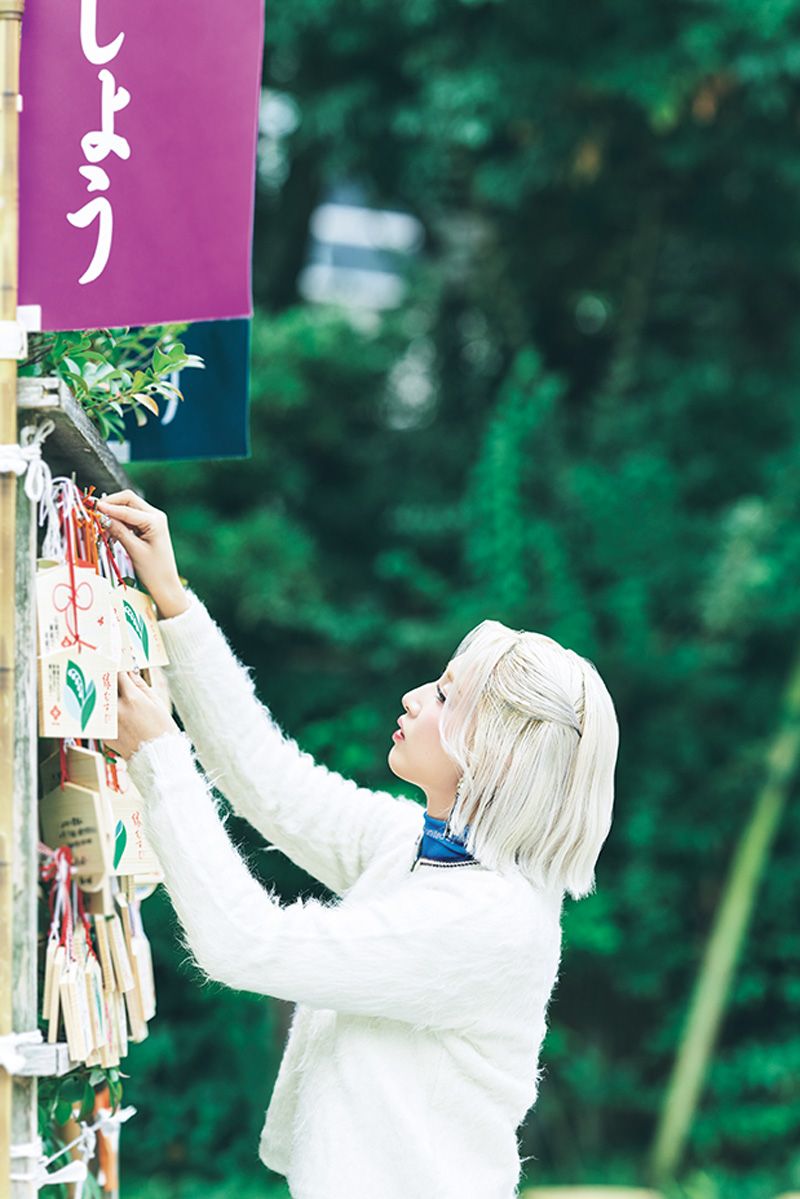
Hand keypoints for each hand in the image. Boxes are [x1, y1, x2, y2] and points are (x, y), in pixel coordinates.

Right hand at [94, 491, 189, 618]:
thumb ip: (118, 531)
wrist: (164, 584)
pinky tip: (109, 530)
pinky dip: (117, 521)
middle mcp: (155, 516)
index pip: (127, 508)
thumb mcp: (134, 550)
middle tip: (94, 511)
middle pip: (128, 500)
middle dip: (110, 504)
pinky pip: (128, 518)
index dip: (108, 507)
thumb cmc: (155, 571)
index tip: (92, 507)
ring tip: (100, 525)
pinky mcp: (146, 527)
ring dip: (113, 513)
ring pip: (127, 508)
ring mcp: (151, 520)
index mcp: (155, 520)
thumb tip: (102, 517)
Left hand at [105, 671, 178, 759]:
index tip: (117, 664)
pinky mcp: (106, 735)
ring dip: (103, 696)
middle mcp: (118, 709)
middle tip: (107, 675)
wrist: (158, 756)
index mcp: (132, 698)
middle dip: (107, 680)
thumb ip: (140, 686)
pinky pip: (101, 718)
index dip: (118, 668)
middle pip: (105, 687)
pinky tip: (109, 713)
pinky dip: (103, 713)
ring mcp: (110, 723)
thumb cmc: (162, 729)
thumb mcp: (156, 703)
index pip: (119, 674)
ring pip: (100, 702)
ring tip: (107, 694)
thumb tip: (130, 672)